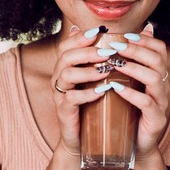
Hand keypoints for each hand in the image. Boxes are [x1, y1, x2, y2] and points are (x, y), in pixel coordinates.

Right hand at [51, 27, 112, 155]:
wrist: (83, 138)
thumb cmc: (93, 103)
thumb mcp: (97, 79)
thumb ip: (102, 58)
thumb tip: (111, 32)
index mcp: (65, 67)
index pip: (67, 45)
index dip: (80, 37)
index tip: (98, 31)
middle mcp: (59, 78)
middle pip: (65, 57)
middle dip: (87, 51)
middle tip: (108, 52)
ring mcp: (59, 94)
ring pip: (66, 76)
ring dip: (88, 71)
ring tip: (107, 70)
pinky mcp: (64, 111)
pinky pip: (71, 99)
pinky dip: (87, 94)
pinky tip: (102, 91)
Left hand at [104, 23, 169, 162]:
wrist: (135, 147)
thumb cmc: (129, 112)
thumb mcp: (128, 84)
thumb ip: (127, 63)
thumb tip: (126, 40)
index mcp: (158, 75)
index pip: (160, 50)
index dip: (145, 40)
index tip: (125, 35)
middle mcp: (162, 86)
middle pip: (157, 60)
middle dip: (136, 50)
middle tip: (115, 47)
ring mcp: (161, 103)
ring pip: (153, 78)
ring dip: (133, 68)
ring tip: (115, 64)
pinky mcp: (156, 120)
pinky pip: (146, 103)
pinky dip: (131, 93)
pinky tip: (115, 88)